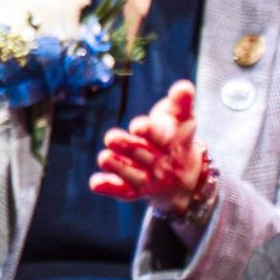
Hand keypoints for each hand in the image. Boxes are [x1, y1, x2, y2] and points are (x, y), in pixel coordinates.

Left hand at [92, 80, 204, 214]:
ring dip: (117, 167)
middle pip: (142, 155)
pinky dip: (110, 188)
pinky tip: (95, 183)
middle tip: (111, 137)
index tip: (137, 126)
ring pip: (132, 175)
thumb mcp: (182, 119)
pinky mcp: (134, 191)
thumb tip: (184, 87)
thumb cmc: (176, 137)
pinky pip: (122, 192)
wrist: (184, 176)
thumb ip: (181, 103)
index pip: (161, 137)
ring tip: (104, 157)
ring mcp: (148, 179)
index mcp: (171, 143)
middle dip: (127, 146)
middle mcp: (160, 163)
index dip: (149, 132)